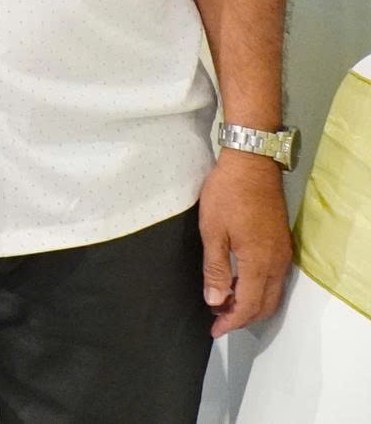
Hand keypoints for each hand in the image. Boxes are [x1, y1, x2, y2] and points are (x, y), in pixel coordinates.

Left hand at [197, 150, 292, 335]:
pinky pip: (274, 278)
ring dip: (251, 304)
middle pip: (265, 304)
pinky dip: (258, 289)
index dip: (231, 322)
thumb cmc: (227, 195)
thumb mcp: (213, 231)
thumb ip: (216, 269)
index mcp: (259, 263)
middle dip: (243, 318)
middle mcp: (277, 263)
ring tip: (224, 305)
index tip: (214, 331)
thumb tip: (216, 302)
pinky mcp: (281, 243)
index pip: (249, 305)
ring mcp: (282, 253)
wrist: (252, 164)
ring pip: (271, 292)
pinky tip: (239, 284)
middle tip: (218, 322)